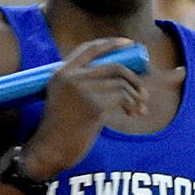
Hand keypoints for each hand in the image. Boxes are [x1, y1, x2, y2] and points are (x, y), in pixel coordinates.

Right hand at [22, 38, 148, 180]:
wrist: (50, 150)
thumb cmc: (59, 129)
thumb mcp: (63, 98)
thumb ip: (81, 83)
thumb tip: (117, 75)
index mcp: (61, 72)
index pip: (89, 49)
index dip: (112, 44)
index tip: (130, 44)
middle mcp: (71, 77)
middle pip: (113, 66)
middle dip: (134, 78)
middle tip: (144, 92)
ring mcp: (82, 91)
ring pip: (120, 84)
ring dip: (135, 96)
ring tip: (140, 108)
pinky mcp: (93, 106)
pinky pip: (120, 100)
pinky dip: (130, 106)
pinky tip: (132, 114)